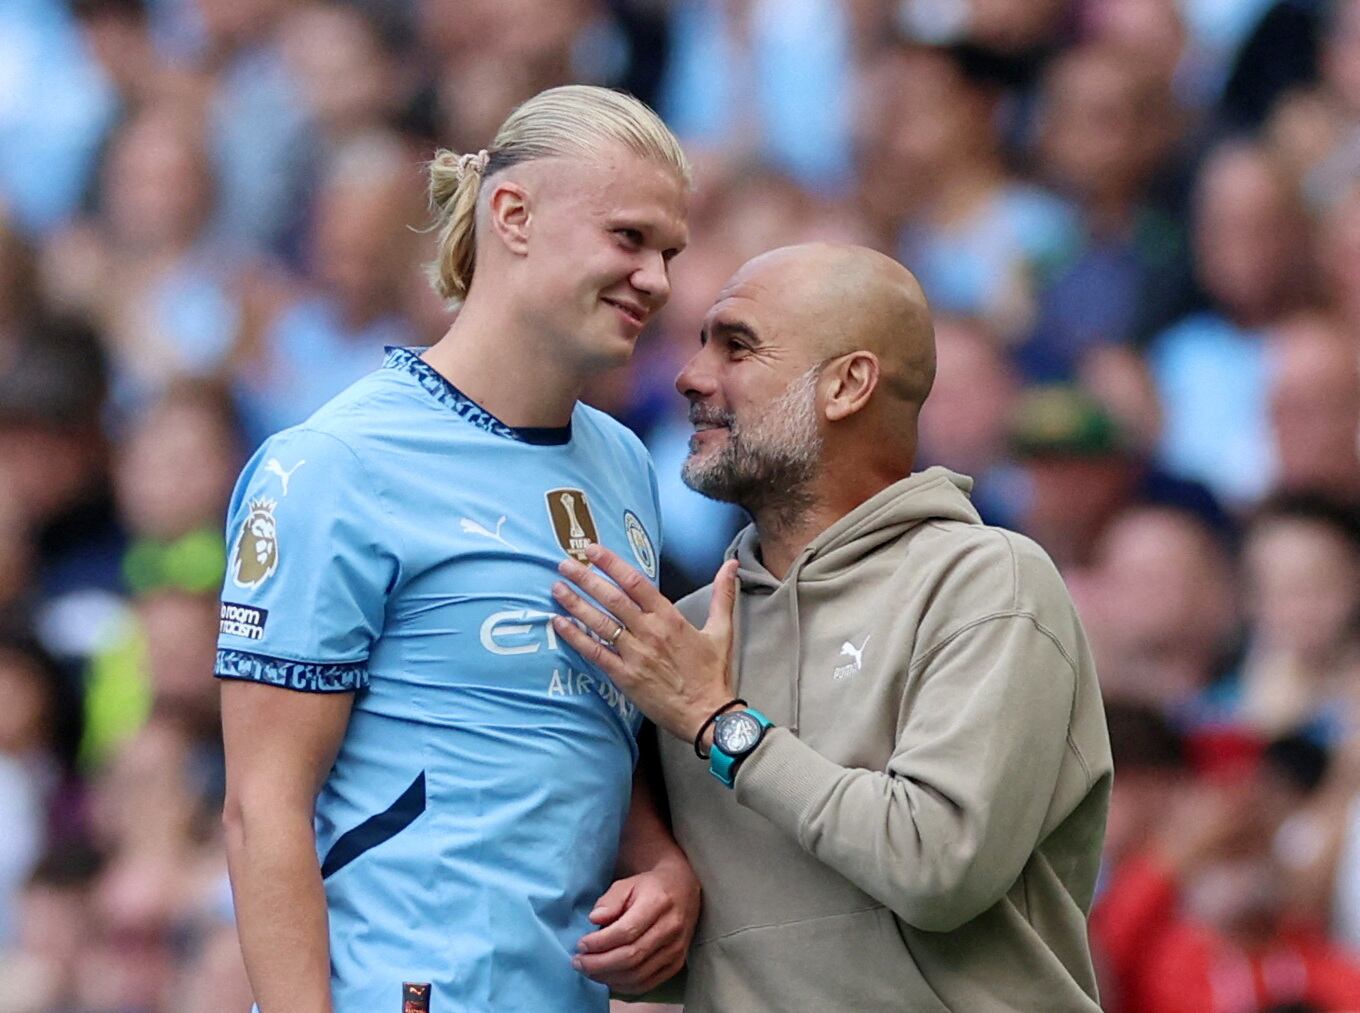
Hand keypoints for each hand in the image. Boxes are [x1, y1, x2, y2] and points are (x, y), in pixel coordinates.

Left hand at [551, 546, 739, 742]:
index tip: (593, 550)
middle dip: (585, 578)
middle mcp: (648, 632)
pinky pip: (595, 652)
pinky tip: (560, 623)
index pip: (635, 582)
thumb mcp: (722, 630)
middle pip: (611, 598)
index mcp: (669, 618)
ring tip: (557, 588)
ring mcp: (634, 654)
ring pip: (599, 622)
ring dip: (576, 603)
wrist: (707, 714)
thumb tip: (731, 565)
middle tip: (564, 564)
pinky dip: (576, 637)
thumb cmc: (713, 674)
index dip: (612, 563)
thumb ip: (722, 595)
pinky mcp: (624, 676)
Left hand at [574, 859, 700, 994]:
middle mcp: (670, 928)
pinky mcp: (676, 963)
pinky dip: (624, 986)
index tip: (581, 944)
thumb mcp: (628, 884)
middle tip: (578, 962)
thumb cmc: (650, 887)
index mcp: (658, 903)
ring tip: (589, 970)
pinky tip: (608, 978)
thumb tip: (594, 919)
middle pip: (631, 956)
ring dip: (609, 977)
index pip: (627, 931)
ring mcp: (676, 949)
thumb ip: (610, 900)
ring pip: (638, 973)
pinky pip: (647, 983)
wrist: (683, 890)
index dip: (601, 942)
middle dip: (600, 963)